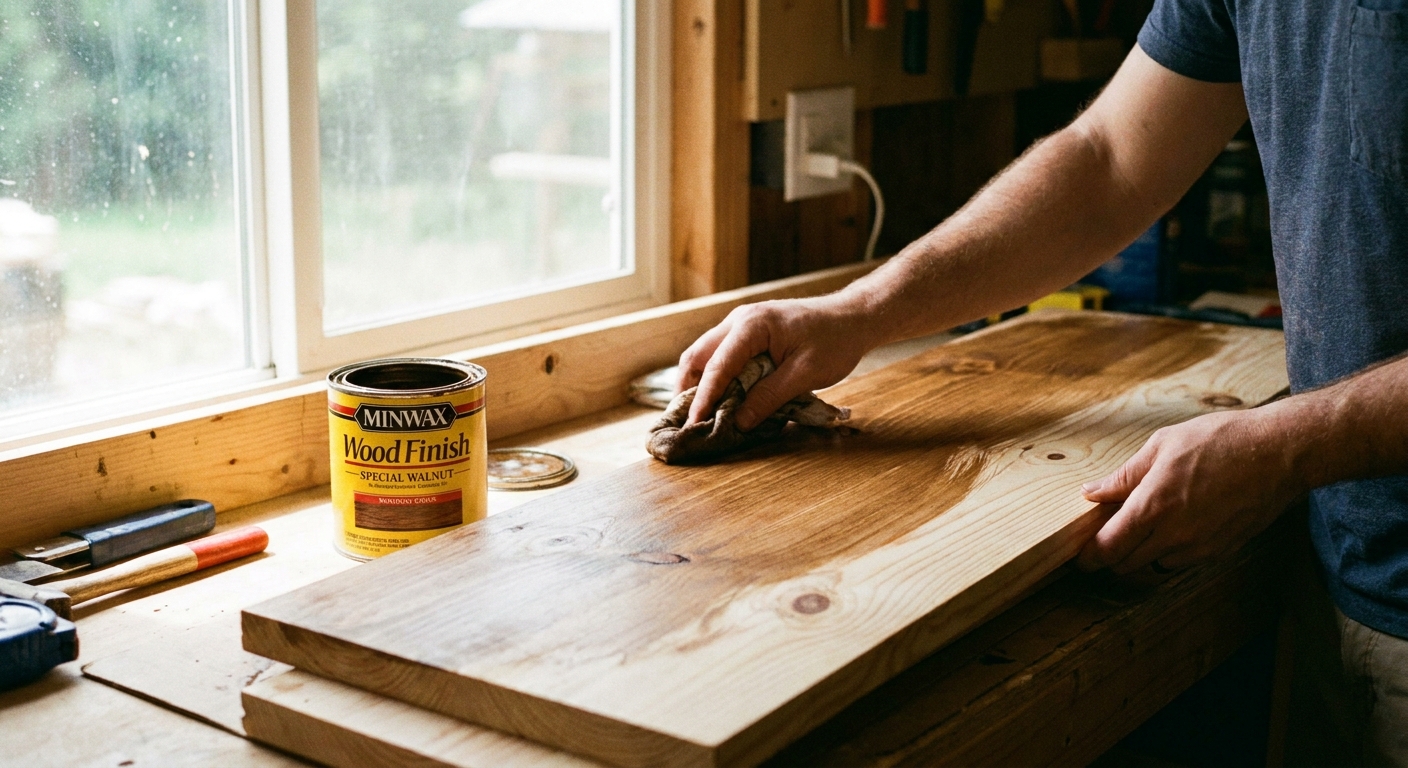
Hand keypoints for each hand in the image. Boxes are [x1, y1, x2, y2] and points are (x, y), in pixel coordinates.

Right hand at [678, 297, 873, 429]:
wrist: (854, 317)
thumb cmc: (835, 341)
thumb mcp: (804, 374)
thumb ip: (769, 397)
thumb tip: (738, 421)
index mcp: (751, 326)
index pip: (717, 366)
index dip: (703, 398)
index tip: (693, 424)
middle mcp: (739, 320)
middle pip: (698, 355)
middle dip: (688, 388)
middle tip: (685, 421)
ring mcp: (742, 324)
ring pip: (706, 354)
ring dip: (699, 383)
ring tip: (697, 413)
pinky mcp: (749, 333)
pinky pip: (722, 354)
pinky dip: (715, 376)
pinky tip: (720, 397)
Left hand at [1076, 408, 1302, 573]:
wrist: (1280, 453)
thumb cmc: (1220, 440)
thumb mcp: (1162, 446)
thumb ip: (1123, 476)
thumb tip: (1090, 493)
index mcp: (1154, 506)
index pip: (1108, 548)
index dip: (1089, 557)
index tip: (1079, 556)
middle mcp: (1175, 535)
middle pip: (1126, 565)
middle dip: (1109, 557)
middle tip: (1102, 540)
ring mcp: (1199, 547)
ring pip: (1153, 567)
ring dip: (1138, 556)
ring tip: (1137, 529)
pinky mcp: (1219, 551)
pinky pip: (1181, 563)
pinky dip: (1166, 553)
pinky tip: (1168, 528)